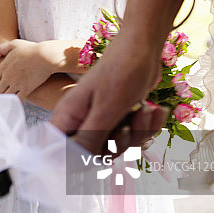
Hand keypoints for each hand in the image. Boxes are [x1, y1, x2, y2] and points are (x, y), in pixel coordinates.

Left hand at [0, 39, 54, 99]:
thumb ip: (0, 50)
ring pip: (5, 97)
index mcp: (3, 67)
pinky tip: (18, 97)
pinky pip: (17, 100)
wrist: (46, 56)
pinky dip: (16, 100)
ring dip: (6, 97)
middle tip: (3, 89)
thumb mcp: (14, 44)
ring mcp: (17, 84)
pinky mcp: (27, 90)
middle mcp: (8, 77)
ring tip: (10, 94)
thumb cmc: (31, 49)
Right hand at [49, 33, 166, 154]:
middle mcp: (81, 119)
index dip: (73, 159)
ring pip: (117, 145)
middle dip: (120, 143)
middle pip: (94, 152)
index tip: (98, 155)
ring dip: (138, 133)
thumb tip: (75, 164)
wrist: (144, 48)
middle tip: (128, 125)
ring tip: (145, 110)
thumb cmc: (122, 71)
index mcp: (69, 116)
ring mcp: (100, 118)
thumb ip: (90, 138)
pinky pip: (132, 135)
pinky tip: (155, 111)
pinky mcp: (118, 116)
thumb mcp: (107, 109)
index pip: (58, 149)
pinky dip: (147, 126)